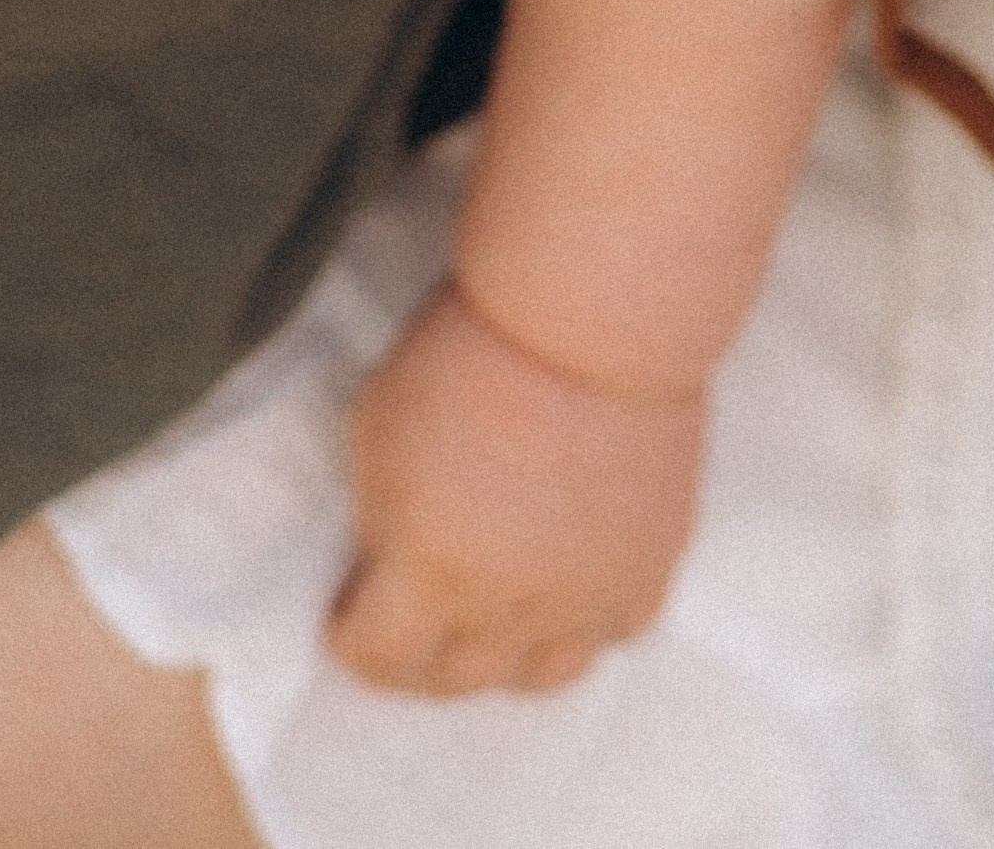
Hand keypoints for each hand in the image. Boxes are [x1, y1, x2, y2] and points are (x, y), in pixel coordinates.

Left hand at [326, 284, 702, 698]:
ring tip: (487, 624)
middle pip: (454, 678)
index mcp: (429, 573)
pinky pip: (614, 632)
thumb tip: (384, 560)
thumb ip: (378, 516)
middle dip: (418, 658)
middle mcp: (508, 607)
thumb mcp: (377, 428)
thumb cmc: (470, 350)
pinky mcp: (647, 568)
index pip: (377, 656)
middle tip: (409, 629)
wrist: (585, 315)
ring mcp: (584, 598)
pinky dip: (585, 622)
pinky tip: (566, 591)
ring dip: (503, 657)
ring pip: (537, 675)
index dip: (352, 639)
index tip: (346, 619)